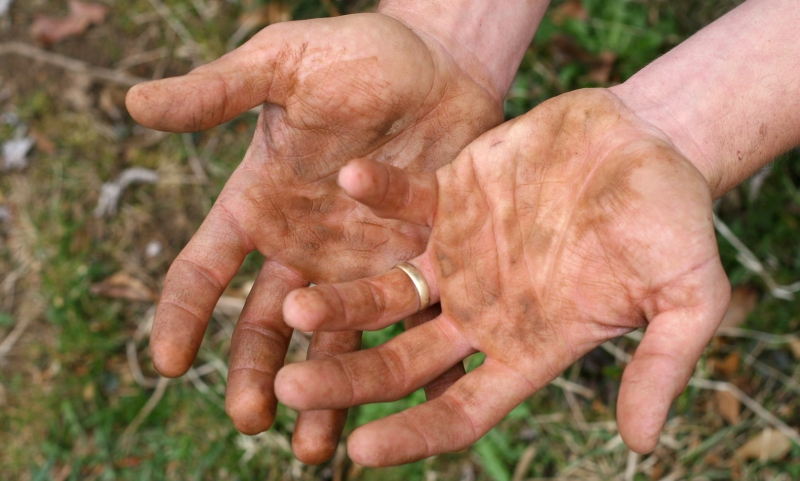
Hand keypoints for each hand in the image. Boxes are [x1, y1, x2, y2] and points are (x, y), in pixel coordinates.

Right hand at [125, 13, 502, 462]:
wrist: (441, 66)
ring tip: (317, 447)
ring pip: (332, 341)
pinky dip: (404, 369)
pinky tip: (404, 412)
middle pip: (266, 324)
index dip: (182, 315)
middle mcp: (303, 246)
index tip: (168, 364)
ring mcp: (358, 264)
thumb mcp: (284, 66)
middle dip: (256, 374)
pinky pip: (404, 326)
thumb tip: (133, 103)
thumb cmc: (358, 56)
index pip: (205, 269)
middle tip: (255, 420)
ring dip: (324, 392)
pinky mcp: (413, 266)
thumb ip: (220, 92)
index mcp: (259, 205)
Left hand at [276, 89, 731, 465]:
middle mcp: (480, 311)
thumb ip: (662, 365)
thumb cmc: (673, 221)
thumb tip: (644, 444)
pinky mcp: (448, 199)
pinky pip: (403, 202)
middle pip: (400, 362)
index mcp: (526, 347)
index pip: (459, 410)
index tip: (360, 451)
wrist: (650, 142)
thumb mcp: (687, 298)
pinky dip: (380, 193)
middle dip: (348, 379)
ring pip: (385, 293)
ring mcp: (457, 257)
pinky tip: (352, 179)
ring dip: (341, 301)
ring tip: (294, 307)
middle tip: (293, 388)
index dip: (412, 434)